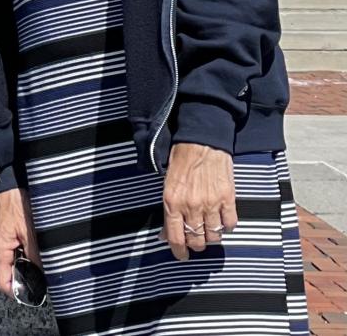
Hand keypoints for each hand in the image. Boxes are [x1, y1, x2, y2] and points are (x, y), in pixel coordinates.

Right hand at [0, 186, 40, 295]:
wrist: (10, 180)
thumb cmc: (15, 201)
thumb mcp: (29, 230)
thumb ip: (35, 255)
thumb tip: (44, 275)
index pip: (3, 282)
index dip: (18, 291)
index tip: (34, 292)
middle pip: (12, 273)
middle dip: (28, 275)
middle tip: (45, 273)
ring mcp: (4, 239)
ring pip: (17, 260)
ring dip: (30, 261)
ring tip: (44, 257)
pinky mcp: (9, 231)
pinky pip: (19, 248)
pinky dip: (29, 250)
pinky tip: (39, 245)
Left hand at [163, 142, 236, 260]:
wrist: (201, 139)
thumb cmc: (181, 158)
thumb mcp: (167, 183)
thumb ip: (168, 210)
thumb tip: (165, 235)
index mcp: (172, 201)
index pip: (176, 238)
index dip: (179, 252)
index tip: (182, 256)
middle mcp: (191, 205)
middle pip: (196, 241)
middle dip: (196, 244)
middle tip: (196, 240)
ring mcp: (211, 203)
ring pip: (213, 237)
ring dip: (211, 236)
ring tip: (209, 228)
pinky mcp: (227, 199)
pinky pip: (230, 225)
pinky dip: (227, 227)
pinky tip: (222, 220)